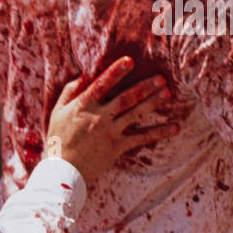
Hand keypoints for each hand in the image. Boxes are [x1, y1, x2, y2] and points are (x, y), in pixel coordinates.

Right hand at [45, 57, 177, 184]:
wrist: (63, 171)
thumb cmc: (59, 139)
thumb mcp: (58, 112)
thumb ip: (69, 92)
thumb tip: (82, 76)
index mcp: (83, 106)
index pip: (102, 84)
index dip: (116, 72)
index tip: (130, 61)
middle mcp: (99, 117)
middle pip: (126, 98)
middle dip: (144, 86)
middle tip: (162, 78)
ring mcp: (110, 132)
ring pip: (135, 114)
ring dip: (153, 103)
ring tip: (168, 93)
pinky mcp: (118, 147)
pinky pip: (141, 138)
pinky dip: (159, 133)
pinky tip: (175, 128)